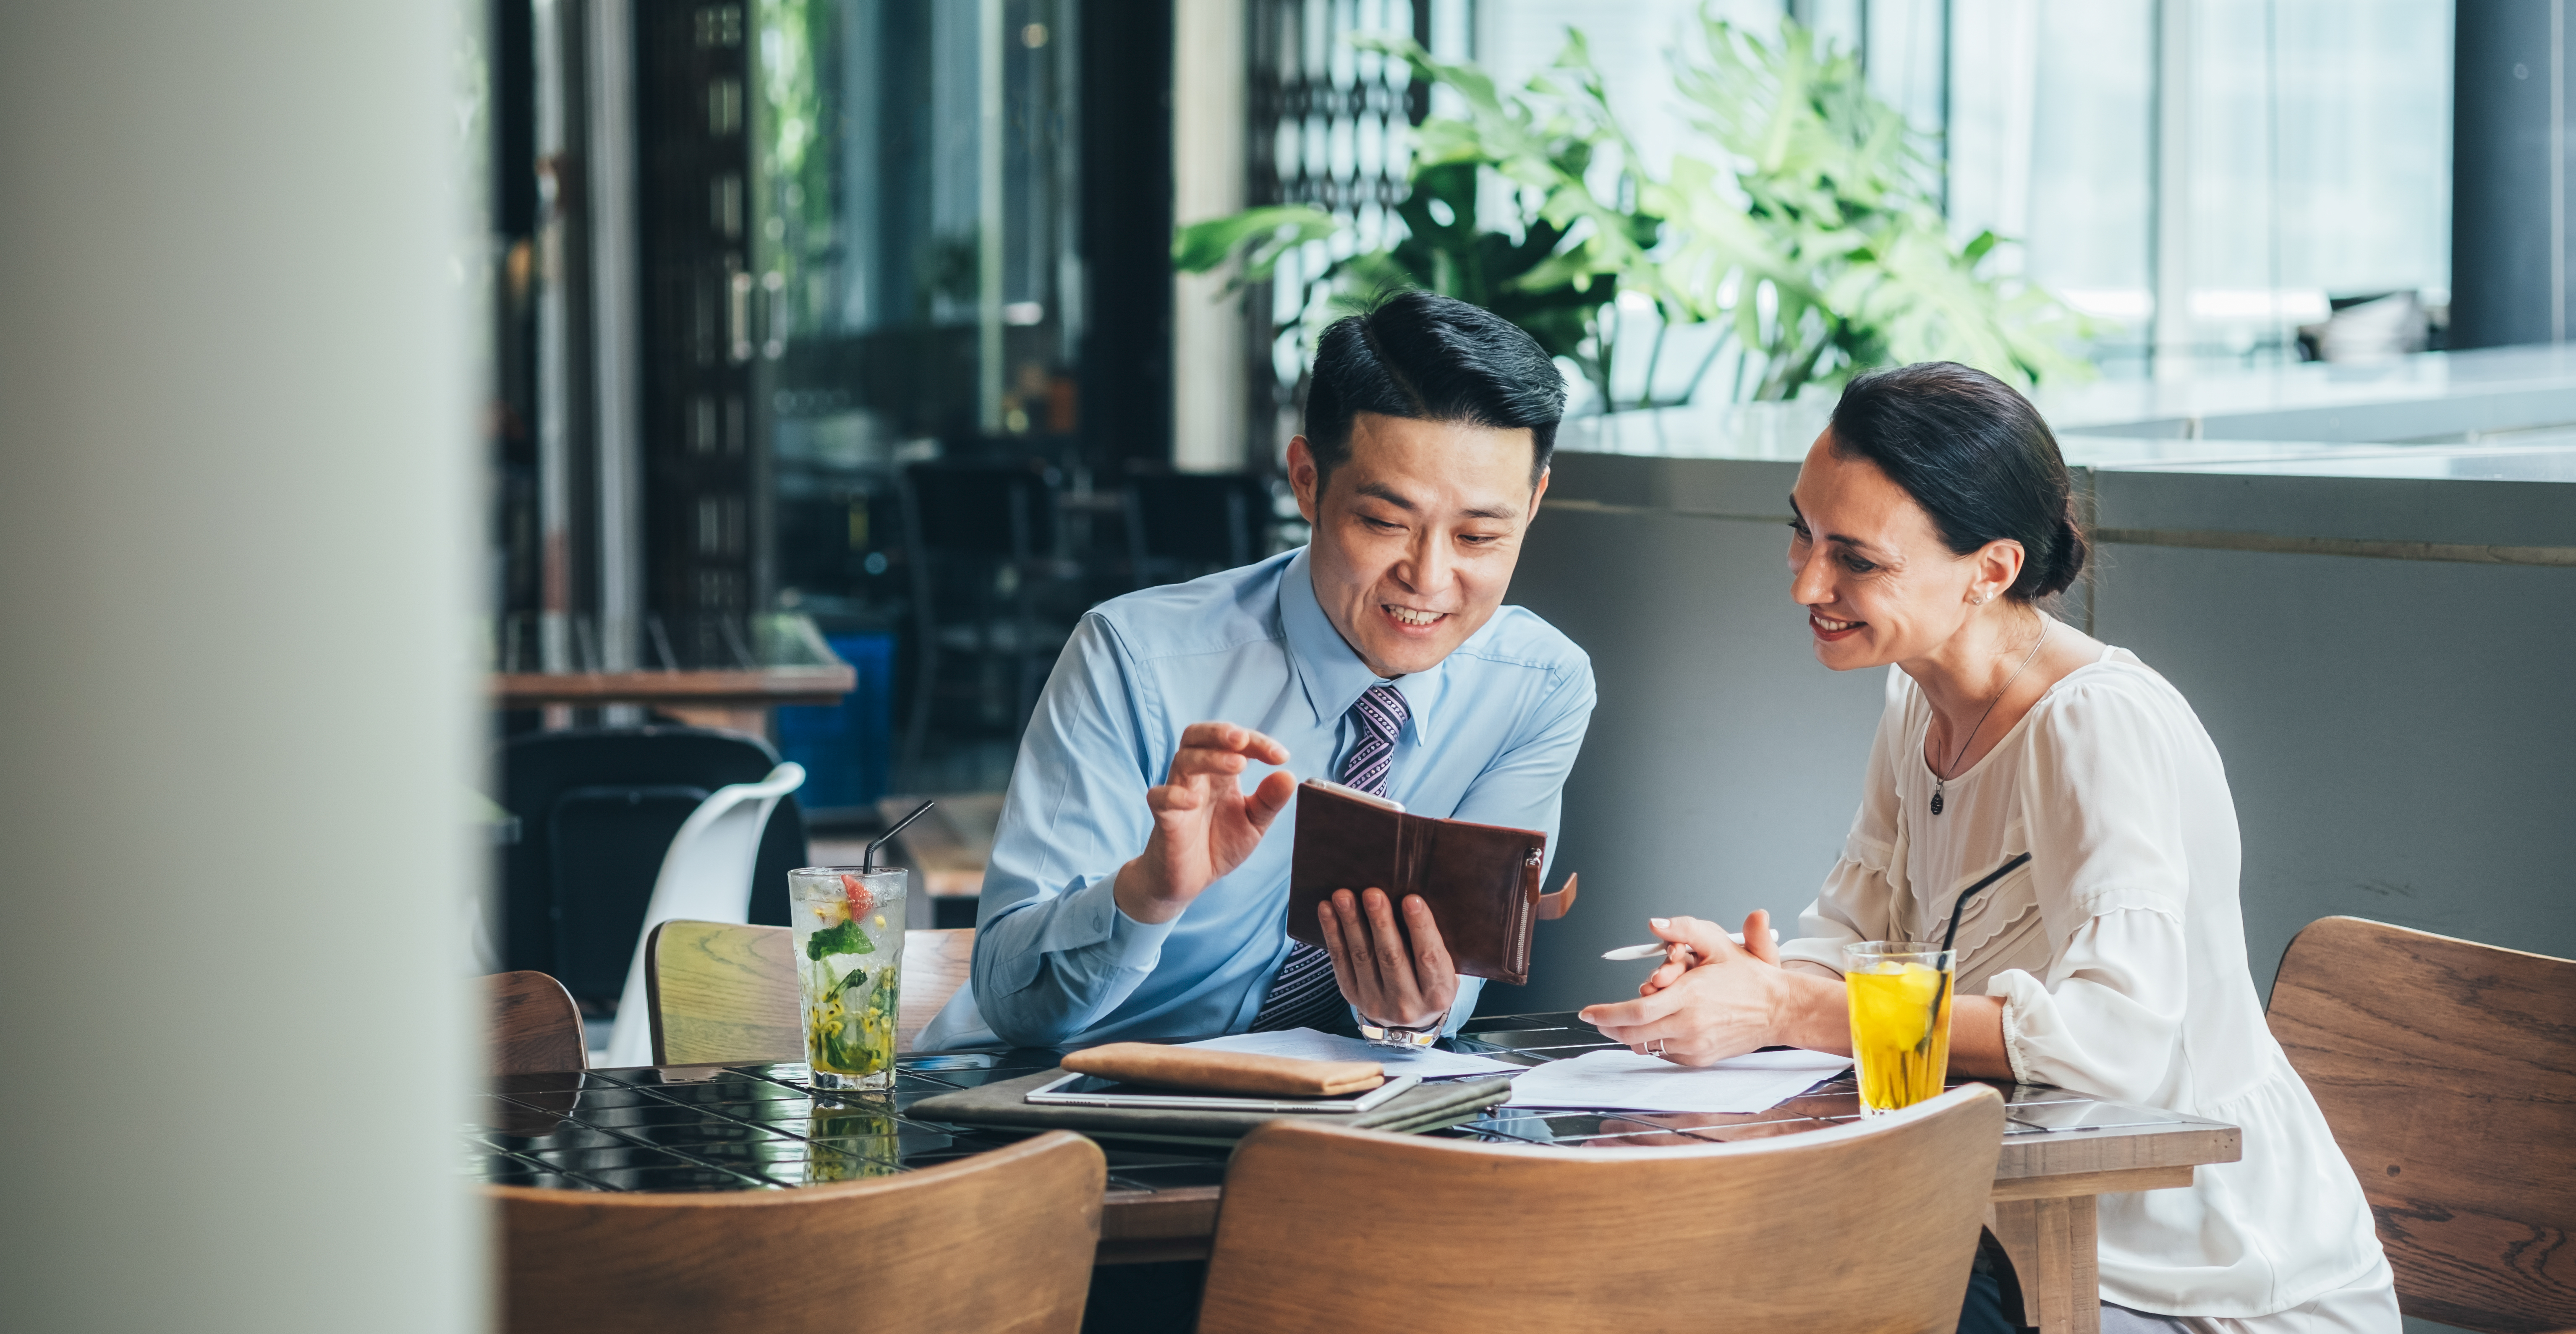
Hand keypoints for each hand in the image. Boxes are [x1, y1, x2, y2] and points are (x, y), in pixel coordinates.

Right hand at [1113, 723, 1295, 924]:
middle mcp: (1197, 777)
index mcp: (1220, 773)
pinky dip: (1175, 795)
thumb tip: (1289, 775)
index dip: (1257, 742)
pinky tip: (1194, 801)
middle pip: (1196, 735)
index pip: (1233, 742)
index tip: (1281, 756)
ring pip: (1183, 760)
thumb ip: (1269, 801)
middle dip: (1219, 732)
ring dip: (1210, 758)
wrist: (1189, 881)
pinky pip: (1159, 798)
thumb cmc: (1219, 844)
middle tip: (1243, 739)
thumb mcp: (1253, 823)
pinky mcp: (1163, 819)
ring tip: (1238, 765)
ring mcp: (1177, 795)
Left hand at [1317, 888, 1458, 1029]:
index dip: (1420, 928)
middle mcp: (1407, 1004)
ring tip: (1343, 896)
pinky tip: (1327, 910)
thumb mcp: (1446, 970)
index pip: (1428, 957)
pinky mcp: (1352, 996)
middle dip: (1380, 922)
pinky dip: (1332, 933)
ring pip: (1362, 957)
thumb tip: (1413, 898)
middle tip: (1372, 893)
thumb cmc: (1430, 980)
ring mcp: (1376, 1002)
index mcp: (1437, 994)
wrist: (1408, 1018)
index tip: (1411, 899)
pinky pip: (1340, 961)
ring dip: (1351, 923)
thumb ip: (1434, 943)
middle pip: (1391, 957)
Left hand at [1580, 912, 1824, 1065]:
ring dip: (1630, 1034)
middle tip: (1598, 1018)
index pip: (1635, 1011)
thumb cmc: (1748, 976)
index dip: (1606, 1013)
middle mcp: (1689, 1024)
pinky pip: (1664, 1054)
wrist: (1779, 1009)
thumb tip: (1655, 922)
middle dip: (1609, 1026)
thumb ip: (1685, 928)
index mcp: (1689, 995)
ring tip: (1625, 1021)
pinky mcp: (1700, 1058)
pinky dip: (1653, 1042)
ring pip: (1646, 1046)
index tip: (1588, 1012)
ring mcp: (1695, 1045)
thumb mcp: (1718, 943)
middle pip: (1633, 1034)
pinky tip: (1658, 1027)